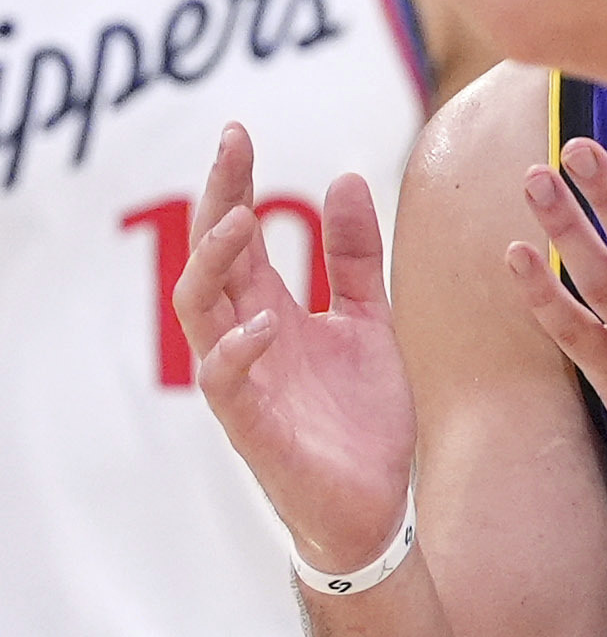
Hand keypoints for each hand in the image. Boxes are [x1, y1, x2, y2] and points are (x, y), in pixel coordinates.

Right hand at [173, 122, 414, 573]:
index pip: (237, 237)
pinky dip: (236, 350)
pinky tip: (263, 323)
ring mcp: (244, 382)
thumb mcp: (368, 320)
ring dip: (214, 264)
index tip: (238, 131)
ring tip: (241, 220)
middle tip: (231, 147)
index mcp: (269, 310)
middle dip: (215, 201)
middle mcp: (246, 338)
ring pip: (198, 312)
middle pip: (209, 259)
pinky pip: (225, 383)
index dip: (232, 184)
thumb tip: (345, 177)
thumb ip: (355, 257)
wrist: (377, 505)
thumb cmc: (360, 417)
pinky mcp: (253, 427)